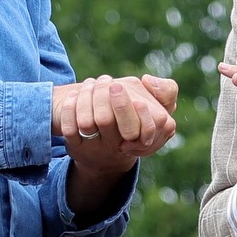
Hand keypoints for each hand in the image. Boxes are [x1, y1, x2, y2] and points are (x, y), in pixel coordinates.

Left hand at [53, 74, 177, 177]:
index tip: (119, 86)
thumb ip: (167, 91)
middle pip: (105, 119)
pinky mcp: (77, 149)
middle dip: (102, 94)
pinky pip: (69, 128)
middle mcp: (116, 146)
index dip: (126, 105)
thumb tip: (149, 79)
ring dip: (85, 96)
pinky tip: (73, 95)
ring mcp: (95, 149)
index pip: (138, 126)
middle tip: (106, 80)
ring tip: (90, 83)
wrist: (108, 157)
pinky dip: (69, 108)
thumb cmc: (138, 124)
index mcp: (142, 138)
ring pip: (86, 122)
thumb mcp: (159, 110)